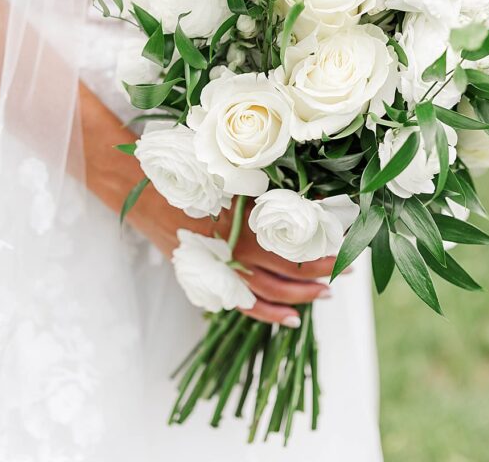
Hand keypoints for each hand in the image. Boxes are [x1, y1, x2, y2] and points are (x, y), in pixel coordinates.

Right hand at [130, 187, 334, 327]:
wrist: (139, 187)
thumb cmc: (186, 169)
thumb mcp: (230, 171)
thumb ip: (268, 183)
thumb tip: (312, 190)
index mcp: (242, 222)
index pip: (294, 244)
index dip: (323, 248)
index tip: (348, 245)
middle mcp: (234, 250)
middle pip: (288, 271)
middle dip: (323, 271)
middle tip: (349, 268)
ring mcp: (220, 269)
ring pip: (271, 292)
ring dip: (303, 295)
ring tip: (328, 292)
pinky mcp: (208, 278)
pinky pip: (244, 305)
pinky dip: (270, 315)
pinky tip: (293, 319)